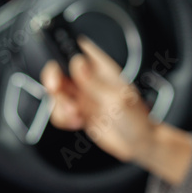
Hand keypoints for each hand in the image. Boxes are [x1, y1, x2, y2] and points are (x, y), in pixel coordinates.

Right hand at [40, 37, 155, 163]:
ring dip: (60, 106)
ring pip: (56, 94)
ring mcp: (82, 96)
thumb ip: (95, 83)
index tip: (58, 65)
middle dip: (52, 81)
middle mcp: (89, 79)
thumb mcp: (117, 99)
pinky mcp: (78, 112)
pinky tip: (78, 122)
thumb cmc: (137, 119)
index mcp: (101, 68)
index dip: (62, 51)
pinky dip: (63, 119)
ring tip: (76, 115)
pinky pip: (59, 112)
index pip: (77, 49)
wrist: (139, 144)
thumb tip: (78, 63)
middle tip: (56, 90)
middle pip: (58, 70)